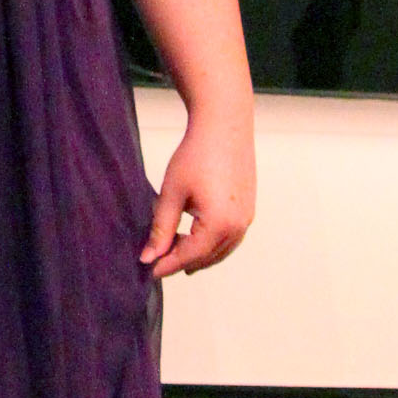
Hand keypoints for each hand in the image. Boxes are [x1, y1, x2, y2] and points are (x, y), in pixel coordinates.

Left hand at [142, 109, 255, 277]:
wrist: (224, 126)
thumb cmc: (196, 155)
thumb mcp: (171, 194)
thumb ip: (161, 229)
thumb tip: (148, 257)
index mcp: (219, 224)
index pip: (190, 256)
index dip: (168, 265)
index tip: (150, 271)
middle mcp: (238, 226)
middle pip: (207, 257)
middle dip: (182, 262)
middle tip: (158, 262)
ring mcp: (247, 218)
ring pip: (220, 251)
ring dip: (198, 255)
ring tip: (175, 254)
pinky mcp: (248, 209)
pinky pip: (230, 238)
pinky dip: (212, 244)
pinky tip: (194, 238)